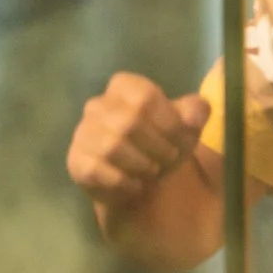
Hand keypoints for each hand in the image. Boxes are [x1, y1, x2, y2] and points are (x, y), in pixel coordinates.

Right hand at [67, 72, 209, 207]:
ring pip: (112, 147)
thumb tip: (194, 117)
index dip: (169, 123)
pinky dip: (124, 183)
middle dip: (157, 147)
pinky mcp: (76, 161)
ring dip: (142, 166)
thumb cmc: (163, 143)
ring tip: (152, 172)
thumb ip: (196, 112)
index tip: (182, 142)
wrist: (139, 179)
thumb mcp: (187, 125)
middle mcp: (97, 105)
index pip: (145, 97)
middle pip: (129, 122)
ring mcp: (83, 133)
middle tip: (169, 160)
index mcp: (124, 87)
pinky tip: (135, 186)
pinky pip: (97, 171)